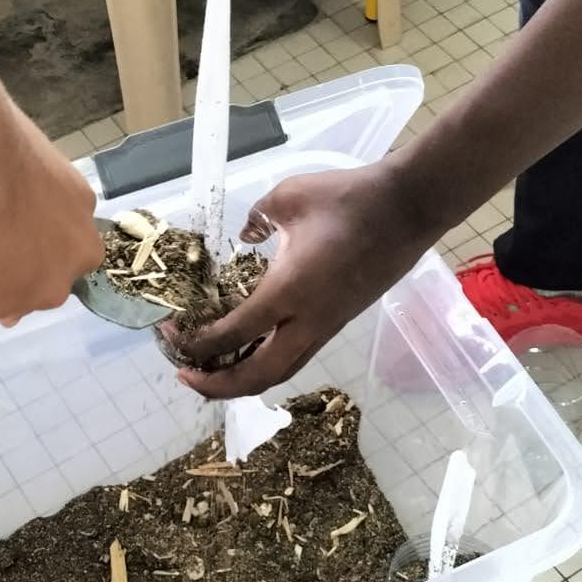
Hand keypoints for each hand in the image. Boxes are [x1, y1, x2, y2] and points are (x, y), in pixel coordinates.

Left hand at [175, 164, 432, 397]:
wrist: (409, 208)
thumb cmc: (349, 198)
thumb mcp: (288, 197)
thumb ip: (257, 219)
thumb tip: (247, 235)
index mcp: (289, 290)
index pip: (234, 333)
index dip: (198, 343)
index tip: (172, 336)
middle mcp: (308, 320)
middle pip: (258, 374)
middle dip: (218, 385)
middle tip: (186, 375)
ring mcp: (328, 325)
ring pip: (282, 371)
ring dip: (244, 381)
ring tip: (214, 374)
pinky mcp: (340, 321)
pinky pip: (298, 356)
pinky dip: (268, 364)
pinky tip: (251, 351)